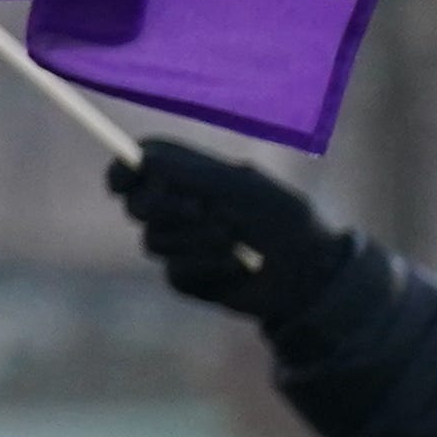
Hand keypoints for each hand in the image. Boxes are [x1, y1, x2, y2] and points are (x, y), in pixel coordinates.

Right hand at [109, 138, 353, 326]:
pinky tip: (241, 267)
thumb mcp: (245, 188)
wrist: (313, 274)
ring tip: (237, 239)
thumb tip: (145, 158)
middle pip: (137, 206)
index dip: (123, 172)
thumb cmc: (286, 220)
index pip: (137, 166)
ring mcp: (179, 245)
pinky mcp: (186, 278)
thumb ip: (195, 173)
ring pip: (153, 242)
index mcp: (189, 177)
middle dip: (165, 207)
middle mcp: (177, 209)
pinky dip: (210, 267)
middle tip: (200, 209)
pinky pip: (176, 273)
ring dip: (198, 240)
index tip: (123, 182)